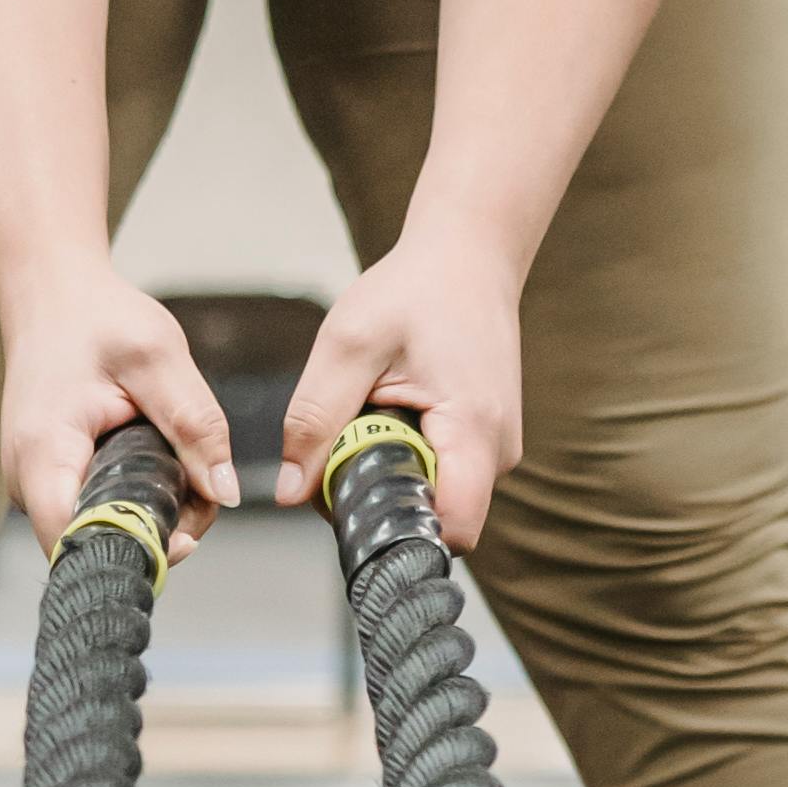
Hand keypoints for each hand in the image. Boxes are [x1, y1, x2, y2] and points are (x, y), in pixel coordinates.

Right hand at [0, 263, 236, 558]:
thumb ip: (196, 425)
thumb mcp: (158, 358)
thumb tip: (226, 493)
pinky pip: (93, 505)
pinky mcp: (47, 477)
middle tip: (202, 490)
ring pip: (96, 527)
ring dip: (150, 512)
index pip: (76, 542)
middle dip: (156, 530)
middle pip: (92, 542)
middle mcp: (26, 479)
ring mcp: (32, 482)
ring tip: (183, 465)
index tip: (185, 536)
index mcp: (44, 453)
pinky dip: (133, 494)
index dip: (132, 550)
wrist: (51, 294)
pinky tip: (158, 460)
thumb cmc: (96, 316)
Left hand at [283, 203, 525, 549]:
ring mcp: (497, 449)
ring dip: (390, 469)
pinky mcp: (486, 442)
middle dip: (378, 494)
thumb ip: (313, 420)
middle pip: (431, 517)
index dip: (395, 530)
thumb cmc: (415, 288)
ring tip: (379, 406)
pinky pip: (440, 472)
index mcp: (474, 430)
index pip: (451, 530)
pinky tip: (396, 406)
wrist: (467, 256)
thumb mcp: (348, 345)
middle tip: (351, 431)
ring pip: (432, 495)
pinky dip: (406, 452)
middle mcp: (499, 451)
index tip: (349, 496)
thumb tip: (288, 493)